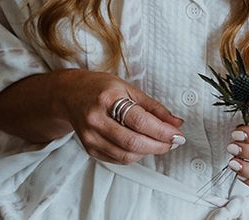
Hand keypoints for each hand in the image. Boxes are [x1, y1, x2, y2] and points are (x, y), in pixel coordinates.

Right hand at [58, 70, 185, 164]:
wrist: (70, 94)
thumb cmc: (100, 88)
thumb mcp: (128, 88)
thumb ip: (153, 107)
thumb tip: (175, 122)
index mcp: (107, 99)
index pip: (139, 121)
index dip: (162, 131)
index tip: (177, 134)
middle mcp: (96, 119)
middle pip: (133, 142)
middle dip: (158, 145)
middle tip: (173, 142)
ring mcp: (90, 137)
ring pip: (126, 155)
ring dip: (148, 152)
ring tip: (160, 143)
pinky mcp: (89, 149)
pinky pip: (117, 159)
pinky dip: (134, 155)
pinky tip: (142, 145)